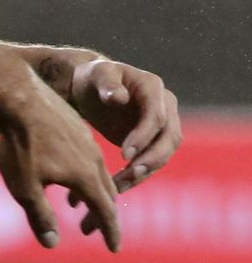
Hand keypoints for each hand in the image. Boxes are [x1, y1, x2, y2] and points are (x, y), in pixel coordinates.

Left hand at [0, 86, 121, 252]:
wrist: (20, 100)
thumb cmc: (20, 147)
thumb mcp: (25, 188)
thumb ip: (40, 217)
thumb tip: (53, 244)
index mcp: (86, 177)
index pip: (105, 211)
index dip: (111, 232)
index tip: (114, 249)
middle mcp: (93, 160)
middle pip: (108, 194)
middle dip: (106, 216)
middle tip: (104, 234)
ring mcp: (87, 143)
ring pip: (99, 174)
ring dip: (97, 194)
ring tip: (85, 209)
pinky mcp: (77, 130)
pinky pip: (89, 159)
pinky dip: (87, 175)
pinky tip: (71, 177)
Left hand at [68, 57, 180, 193]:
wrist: (92, 88)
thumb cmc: (93, 78)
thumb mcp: (98, 75)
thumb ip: (108, 84)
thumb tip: (119, 98)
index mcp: (153, 88)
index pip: (156, 116)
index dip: (143, 136)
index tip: (123, 154)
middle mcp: (165, 107)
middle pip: (169, 138)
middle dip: (152, 159)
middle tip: (130, 175)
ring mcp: (162, 126)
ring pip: (163, 154)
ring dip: (144, 172)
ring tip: (119, 187)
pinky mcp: (152, 142)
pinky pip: (151, 162)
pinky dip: (137, 176)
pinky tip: (117, 187)